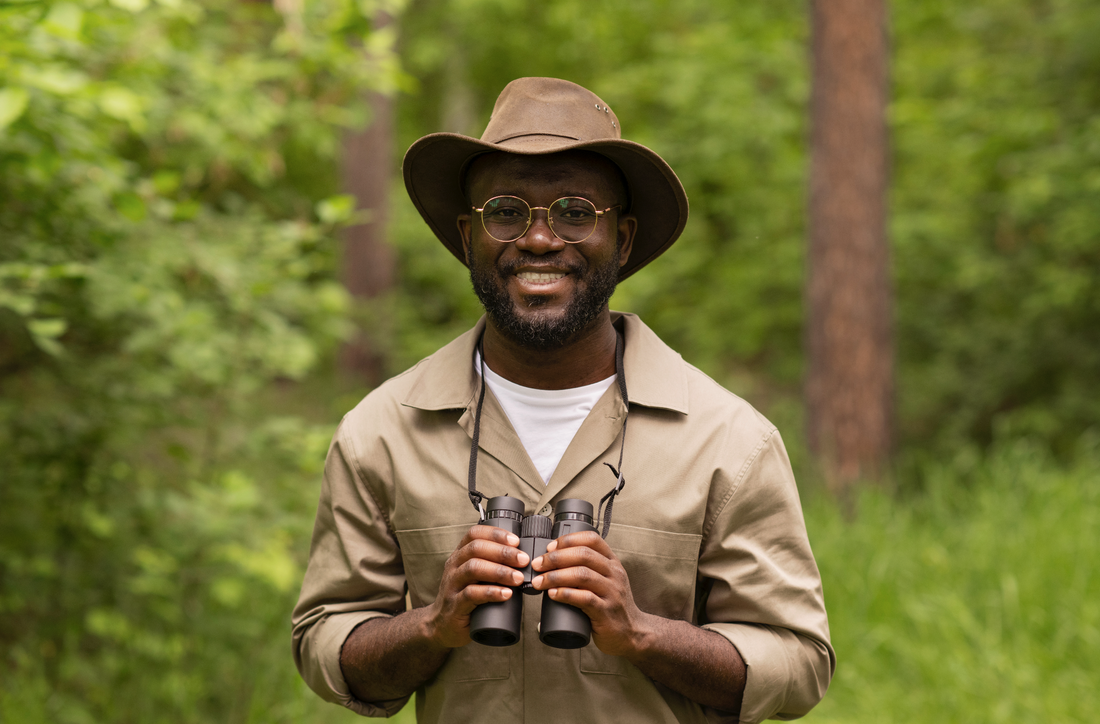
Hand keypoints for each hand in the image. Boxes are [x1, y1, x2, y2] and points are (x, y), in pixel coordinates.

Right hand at [424, 524, 529, 648]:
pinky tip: (506, 594)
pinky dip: (491, 592)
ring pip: (473, 568)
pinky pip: (471, 594)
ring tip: (518, 578)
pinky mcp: (455, 605)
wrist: (442, 626)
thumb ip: (491, 566)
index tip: (516, 541)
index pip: (474, 534)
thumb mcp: (475, 577)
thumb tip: (523, 559)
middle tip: (523, 560)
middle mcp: (454, 566)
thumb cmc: (465, 599)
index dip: (496, 534)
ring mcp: (452, 585)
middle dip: (503, 552)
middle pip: (476, 548)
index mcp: (460, 555)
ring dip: (499, 571)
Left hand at [530, 531, 651, 657]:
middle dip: (555, 557)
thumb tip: (552, 563)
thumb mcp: (606, 581)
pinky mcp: (606, 611)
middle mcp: (614, 574)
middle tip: (538, 564)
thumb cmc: (612, 605)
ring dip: (555, 576)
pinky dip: (565, 594)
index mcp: (612, 562)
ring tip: (539, 581)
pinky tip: (553, 594)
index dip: (568, 540)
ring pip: (582, 575)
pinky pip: (584, 598)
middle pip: (583, 555)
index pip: (592, 539)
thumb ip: (587, 569)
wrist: (632, 633)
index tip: (550, 547)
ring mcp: (612, 592)